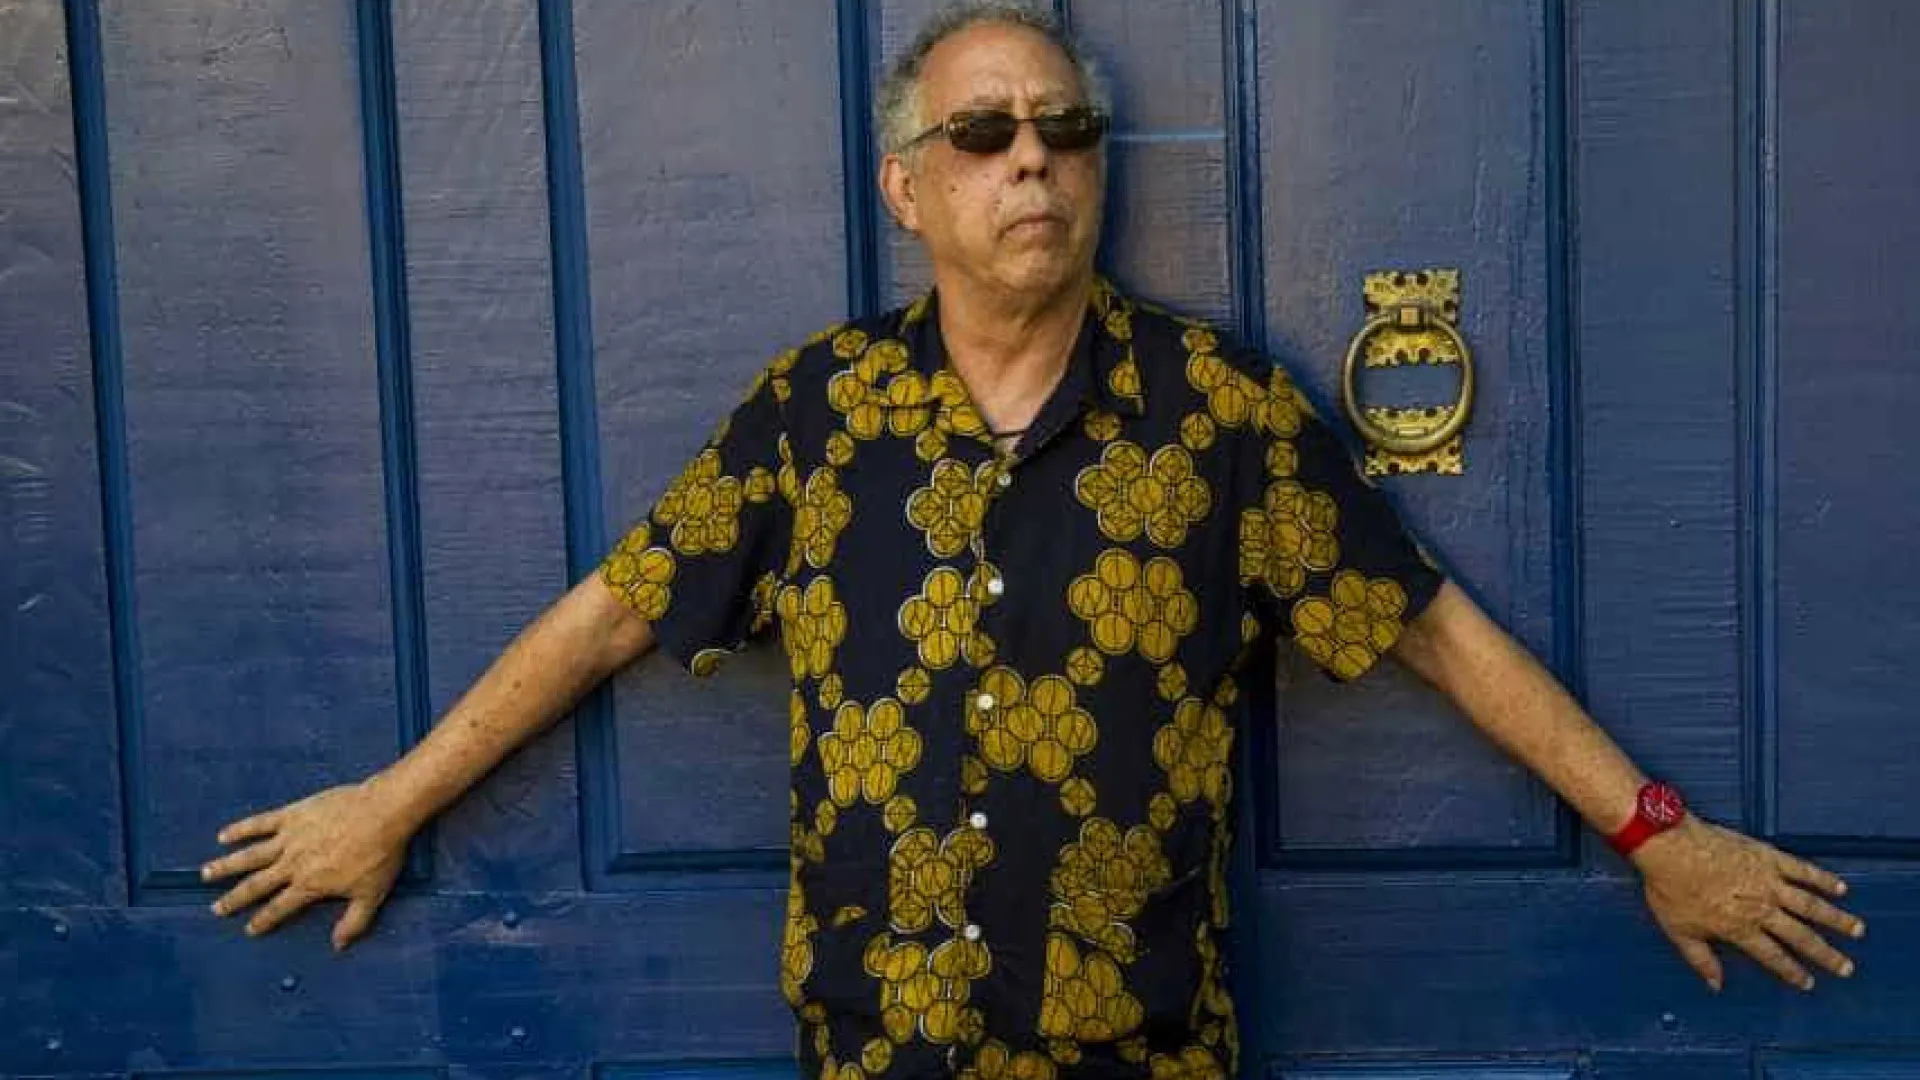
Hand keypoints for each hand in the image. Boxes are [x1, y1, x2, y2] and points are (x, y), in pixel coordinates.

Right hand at [201, 776, 410, 950]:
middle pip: (257, 885)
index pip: (280, 908)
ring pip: (250, 855)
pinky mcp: (292, 815)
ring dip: (226, 866)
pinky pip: (260, 823)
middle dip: (235, 899)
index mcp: (310, 885)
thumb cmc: (380, 854)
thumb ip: (353, 922)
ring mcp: (290, 838)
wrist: (383, 812)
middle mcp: (293, 864)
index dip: (263, 920)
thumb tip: (338, 946)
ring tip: (206, 874)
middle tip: (216, 908)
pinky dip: (241, 830)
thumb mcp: (371, 895)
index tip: (249, 929)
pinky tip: (224, 836)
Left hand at [1633, 816, 1865, 991]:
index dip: (1792, 972)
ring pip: (1810, 905)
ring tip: (1856, 930)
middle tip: (1845, 968)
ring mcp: (1768, 882)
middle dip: (1825, 954)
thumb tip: (1715, 985)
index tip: (1809, 983)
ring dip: (1835, 919)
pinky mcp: (1768, 857)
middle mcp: (1761, 908)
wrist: (1668, 845)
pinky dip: (1822, 879)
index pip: (1773, 956)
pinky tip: (1840, 888)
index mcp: (1740, 928)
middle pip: (1800, 936)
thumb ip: (1701, 960)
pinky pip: (1802, 870)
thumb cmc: (1669, 887)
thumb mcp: (1679, 931)